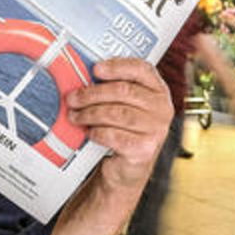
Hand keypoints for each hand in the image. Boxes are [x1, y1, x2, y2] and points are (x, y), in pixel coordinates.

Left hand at [68, 58, 172, 191]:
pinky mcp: (145, 149)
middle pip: (124, 91)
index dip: (117, 66)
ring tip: (75, 116)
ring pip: (117, 113)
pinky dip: (97, 132)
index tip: (95, 69)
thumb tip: (83, 78)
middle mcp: (162, 108)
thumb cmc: (124, 131)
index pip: (141, 69)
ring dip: (90, 114)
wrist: (128, 167)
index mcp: (158, 90)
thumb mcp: (124, 106)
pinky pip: (114, 135)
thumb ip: (112, 89)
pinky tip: (89, 132)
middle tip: (73, 98)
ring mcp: (156, 130)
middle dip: (92, 94)